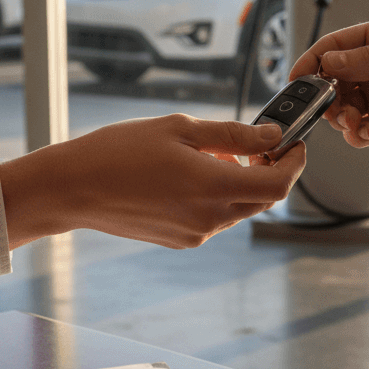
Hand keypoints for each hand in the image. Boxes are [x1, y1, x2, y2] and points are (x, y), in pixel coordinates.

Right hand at [0, 114, 304, 248]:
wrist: (74, 188)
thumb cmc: (119, 152)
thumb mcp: (180, 128)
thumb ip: (232, 134)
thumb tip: (271, 134)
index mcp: (212, 186)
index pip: (277, 184)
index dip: (294, 163)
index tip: (293, 144)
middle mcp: (209, 218)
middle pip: (262, 199)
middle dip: (268, 170)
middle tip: (256, 142)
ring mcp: (195, 234)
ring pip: (238, 208)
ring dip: (239, 182)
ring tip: (214, 154)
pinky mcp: (180, 240)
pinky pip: (214, 217)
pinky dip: (216, 195)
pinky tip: (192, 174)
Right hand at [291, 18, 368, 173]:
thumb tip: (331, 59)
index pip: (339, 45)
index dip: (315, 59)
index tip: (298, 77)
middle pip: (335, 78)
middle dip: (325, 94)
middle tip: (328, 107)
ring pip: (343, 107)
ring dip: (341, 117)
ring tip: (355, 123)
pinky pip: (359, 130)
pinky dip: (355, 135)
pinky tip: (365, 135)